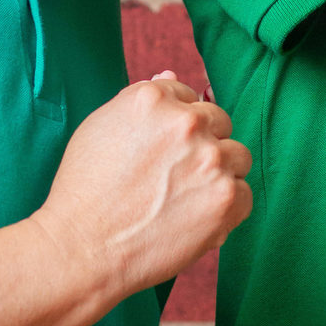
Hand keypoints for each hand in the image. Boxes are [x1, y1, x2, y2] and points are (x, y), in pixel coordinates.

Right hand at [33, 71, 250, 298]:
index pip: (188, 97)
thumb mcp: (102, 127)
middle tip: (173, 178)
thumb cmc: (84, 190)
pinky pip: (245, 195)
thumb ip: (143, 101)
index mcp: (153, 99)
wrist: (81, 248)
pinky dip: (226, 210)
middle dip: (202, 146)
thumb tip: (171, 77)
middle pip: (219, 122)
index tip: (164, 151)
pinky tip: (194, 219)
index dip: (178, 127)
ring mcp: (210, 159)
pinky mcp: (226, 198)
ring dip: (219, 175)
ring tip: (184, 200)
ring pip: (238, 156)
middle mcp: (187, 123)